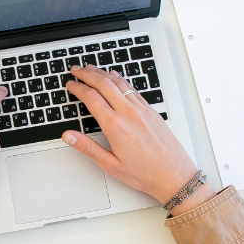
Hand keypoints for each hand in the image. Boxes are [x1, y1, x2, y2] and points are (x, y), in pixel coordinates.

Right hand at [62, 65, 215, 215]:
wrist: (174, 175)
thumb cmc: (145, 174)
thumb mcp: (110, 165)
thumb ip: (87, 148)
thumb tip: (69, 136)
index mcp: (116, 126)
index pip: (91, 98)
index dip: (78, 88)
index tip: (70, 85)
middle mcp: (129, 113)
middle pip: (104, 84)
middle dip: (87, 74)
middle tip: (76, 70)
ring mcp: (142, 110)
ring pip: (119, 83)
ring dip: (102, 73)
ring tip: (91, 68)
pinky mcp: (151, 111)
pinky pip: (132, 89)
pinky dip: (120, 79)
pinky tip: (115, 76)